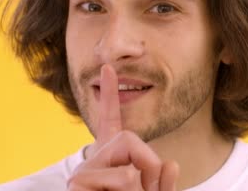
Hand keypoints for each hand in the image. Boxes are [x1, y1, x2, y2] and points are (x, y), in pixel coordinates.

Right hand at [67, 64, 178, 190]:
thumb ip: (164, 182)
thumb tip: (171, 164)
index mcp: (112, 158)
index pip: (110, 120)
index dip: (109, 94)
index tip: (107, 68)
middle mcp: (95, 161)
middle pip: (128, 138)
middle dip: (149, 165)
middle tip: (148, 188)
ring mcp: (82, 173)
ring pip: (129, 171)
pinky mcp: (76, 184)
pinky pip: (123, 180)